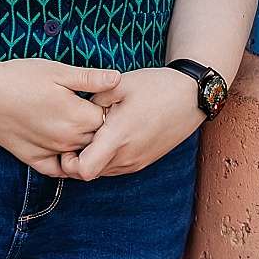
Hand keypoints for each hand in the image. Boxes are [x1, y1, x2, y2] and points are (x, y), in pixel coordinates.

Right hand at [0, 57, 121, 177]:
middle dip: (101, 129)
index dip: (108, 108)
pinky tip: (65, 150)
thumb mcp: (58, 71)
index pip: (109, 120)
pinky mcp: (34, 159)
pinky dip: (65, 163)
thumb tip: (118, 78)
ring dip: (84, 145)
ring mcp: (51, 152)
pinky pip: (58, 170)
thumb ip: (90, 79)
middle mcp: (68, 140)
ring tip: (79, 127)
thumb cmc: (20, 77)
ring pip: (80, 156)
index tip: (103, 98)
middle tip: (94, 112)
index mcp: (78, 117)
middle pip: (98, 141)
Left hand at [60, 67, 203, 179]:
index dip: (69, 162)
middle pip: (90, 174)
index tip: (67, 143)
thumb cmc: (156, 87)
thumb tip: (76, 110)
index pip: (83, 170)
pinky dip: (107, 158)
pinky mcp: (144, 161)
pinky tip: (108, 136)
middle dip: (78, 159)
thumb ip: (93, 98)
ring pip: (103, 172)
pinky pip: (116, 168)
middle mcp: (127, 157)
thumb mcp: (119, 84)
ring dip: (93, 158)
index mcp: (118, 137)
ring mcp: (137, 162)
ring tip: (93, 133)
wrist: (191, 97)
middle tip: (75, 135)